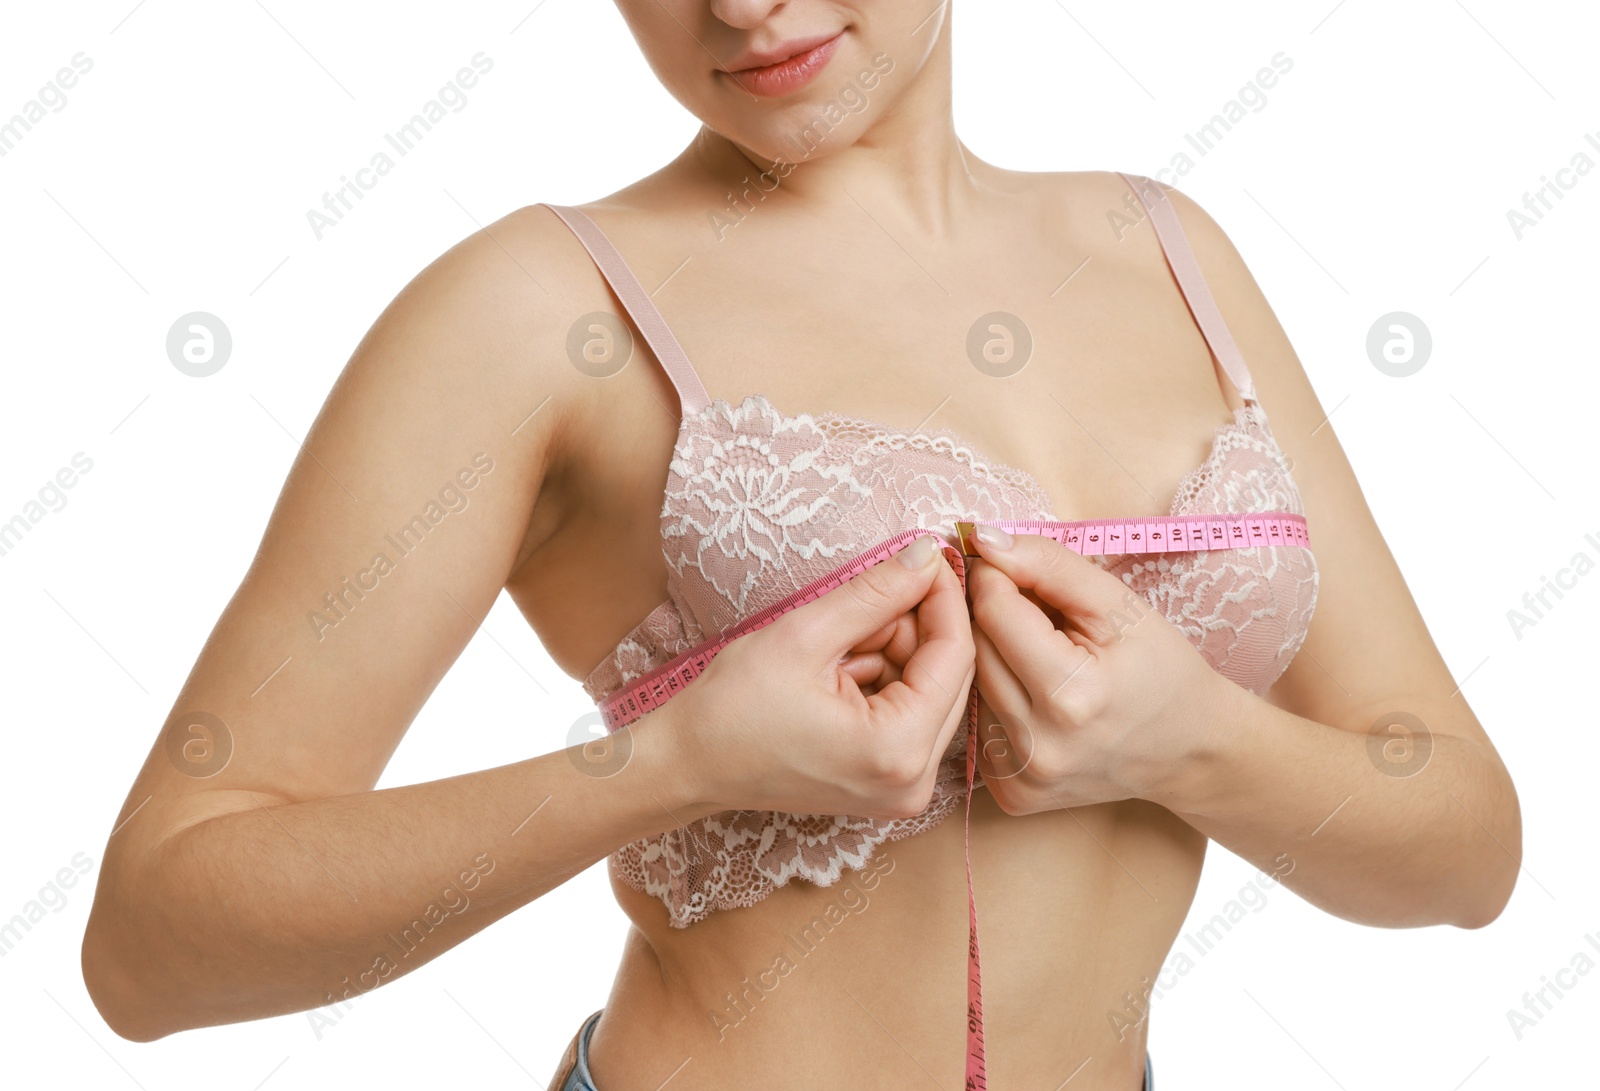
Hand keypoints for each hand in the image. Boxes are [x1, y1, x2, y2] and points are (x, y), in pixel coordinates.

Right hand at [674, 534, 975, 819]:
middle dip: (916, 627)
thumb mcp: (805, 635)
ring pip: (931, 692)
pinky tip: (840, 670)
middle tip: (869, 595)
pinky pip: (912, 715)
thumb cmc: (732, 708)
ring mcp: (904, 790)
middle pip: (950, 677)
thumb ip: (876, 593)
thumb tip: (927, 556)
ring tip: (837, 644)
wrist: (690, 764)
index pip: (954, 657)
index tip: (928, 555)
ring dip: (896, 653)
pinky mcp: (889, 786)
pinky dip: (886, 680)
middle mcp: (915, 782)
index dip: (943, 597)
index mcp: (897, 751)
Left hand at [964, 524, 1236, 813]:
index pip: (992, 611)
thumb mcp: (1119, 603)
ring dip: (993, 658)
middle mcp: (1039, 745)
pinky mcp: (1012, 795)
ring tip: (1041, 653)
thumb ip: (1047, 564)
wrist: (1188, 749)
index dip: (996, 577)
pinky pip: (978, 725)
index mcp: (1070, 695)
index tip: (1011, 567)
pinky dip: (998, 700)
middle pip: (974, 649)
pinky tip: (1035, 695)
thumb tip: (982, 539)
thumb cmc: (1160, 668)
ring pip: (970, 686)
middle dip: (994, 616)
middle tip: (1033, 610)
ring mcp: (1022, 777)